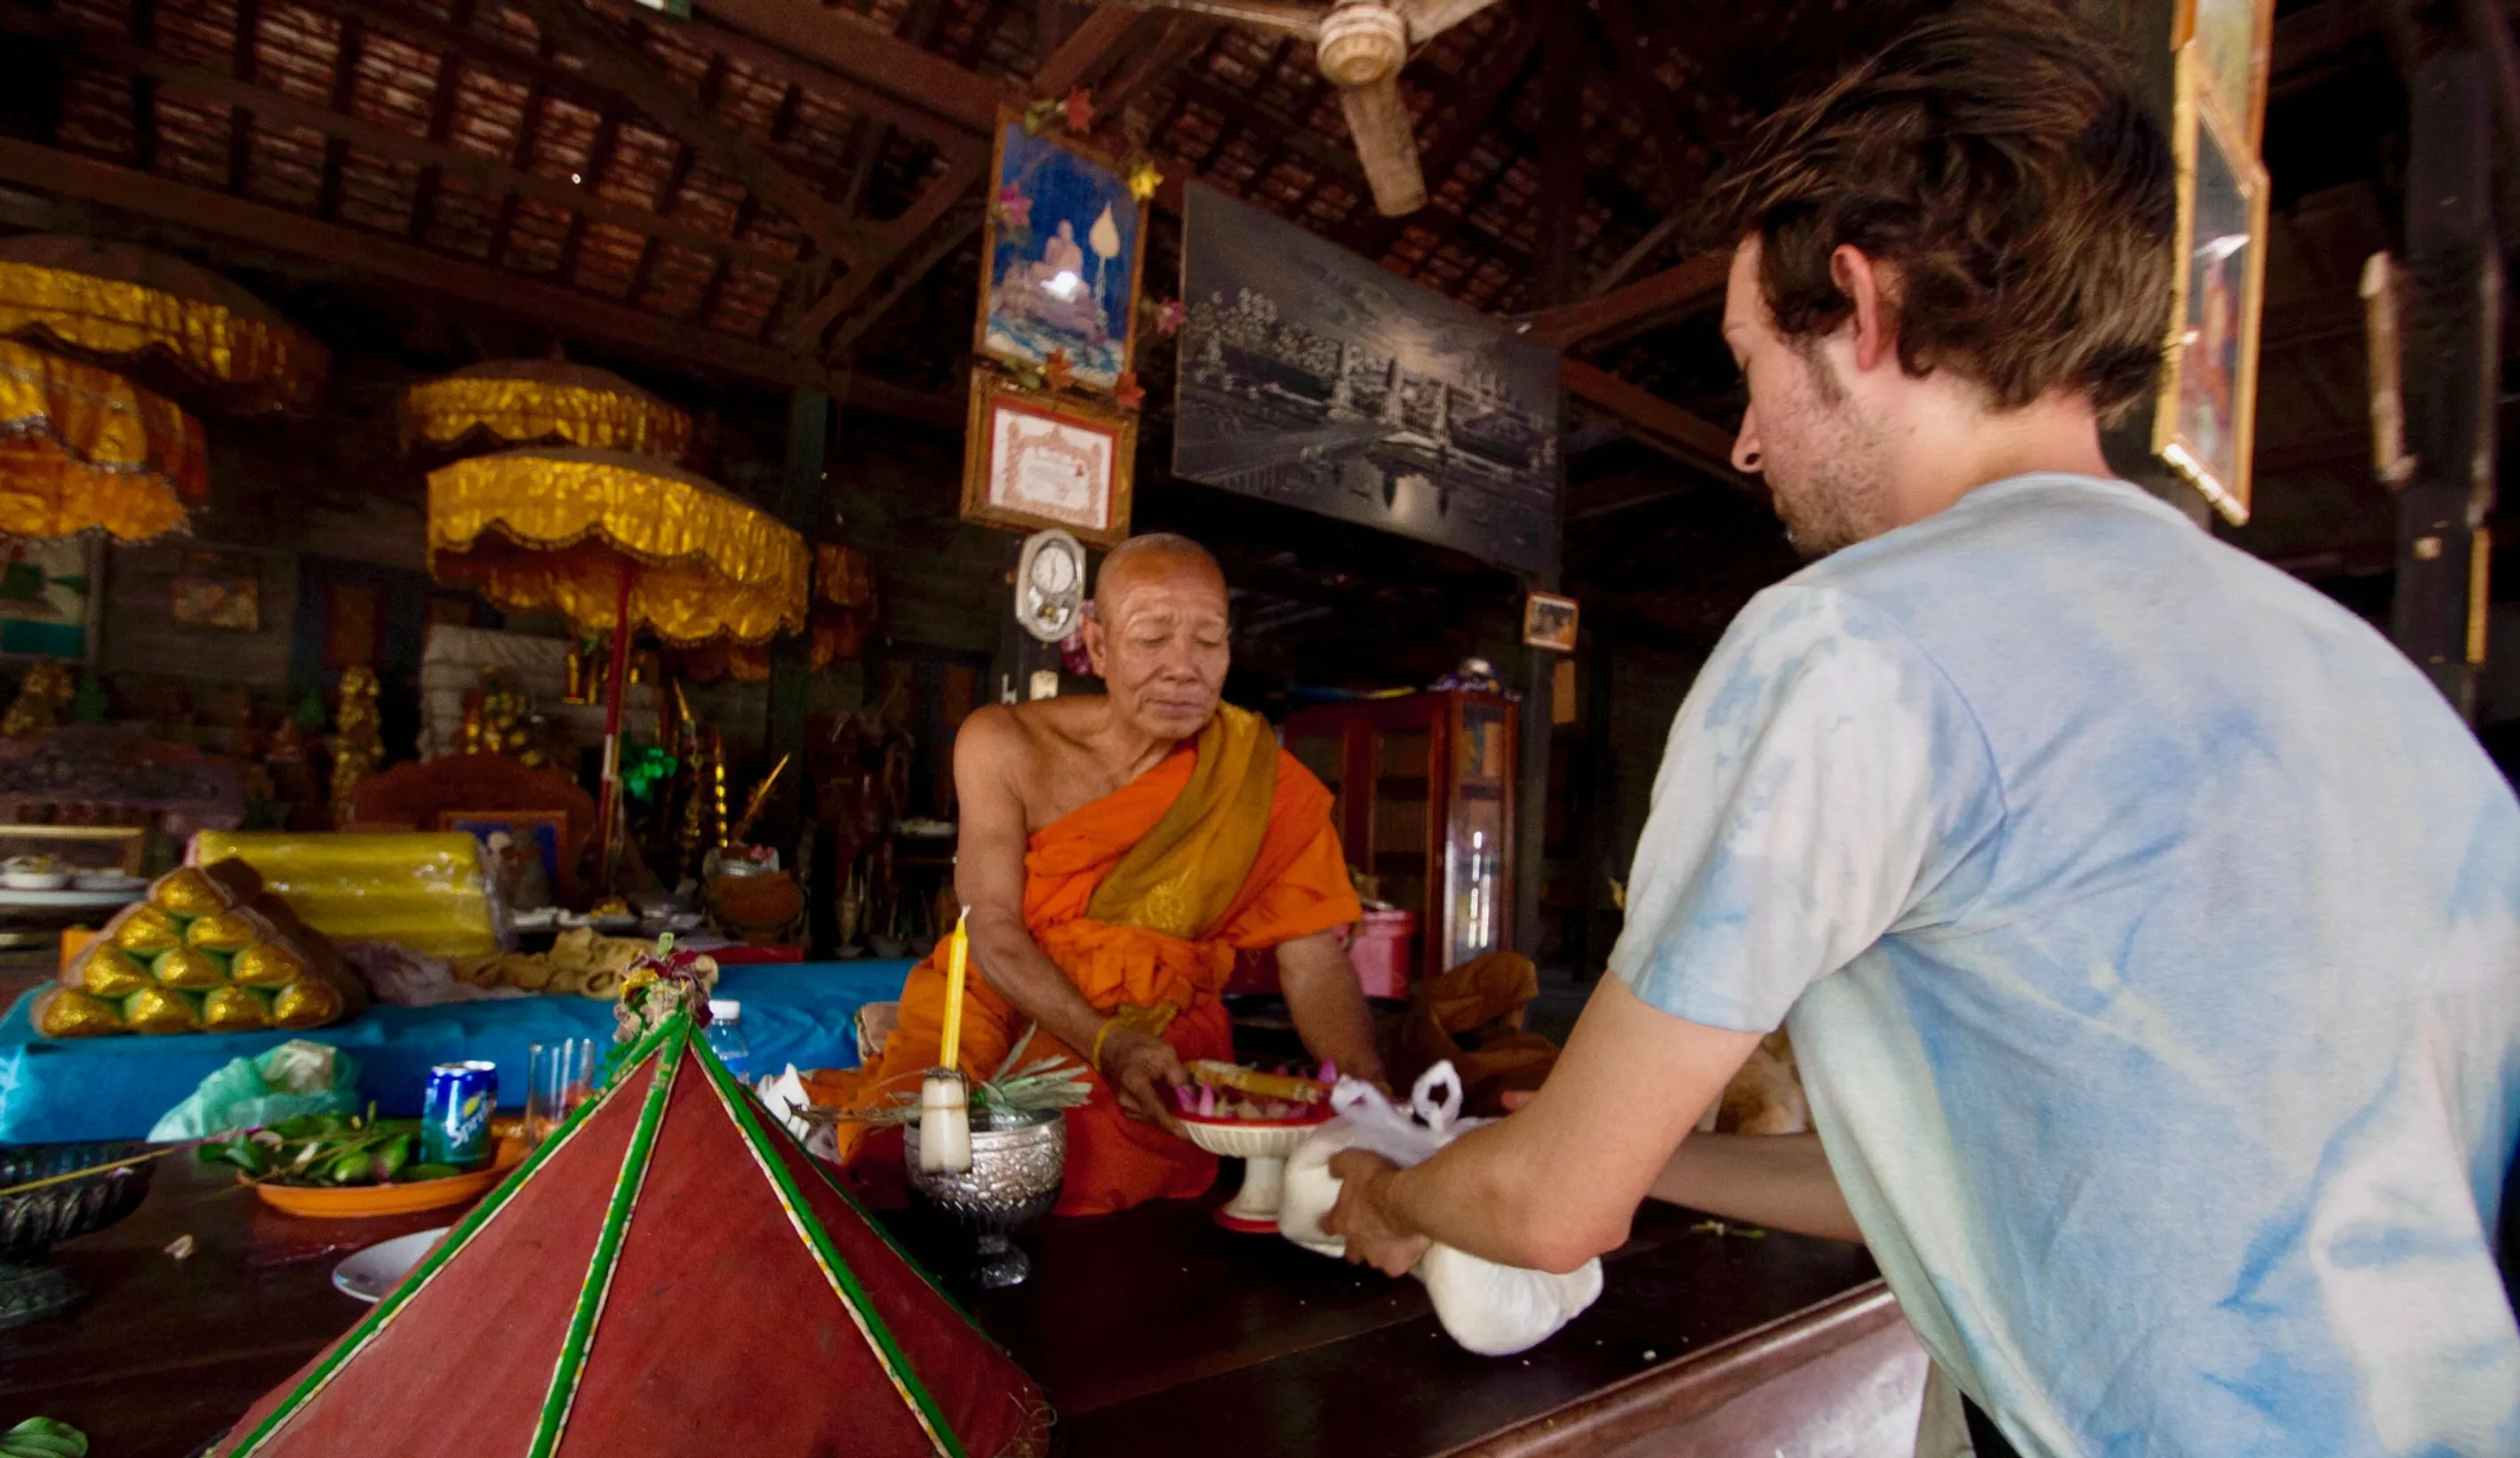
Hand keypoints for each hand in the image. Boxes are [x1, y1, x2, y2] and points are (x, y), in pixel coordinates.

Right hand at [1098, 1027, 1189, 1134]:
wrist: (1116, 1049)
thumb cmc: (1142, 1049)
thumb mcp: (1164, 1053)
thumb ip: (1177, 1073)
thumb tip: (1190, 1096)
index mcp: (1133, 1081)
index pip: (1153, 1107)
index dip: (1170, 1123)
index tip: (1186, 1134)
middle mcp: (1126, 1099)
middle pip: (1154, 1118)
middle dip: (1175, 1124)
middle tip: (1195, 1129)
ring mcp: (1125, 1106)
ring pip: (1152, 1120)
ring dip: (1170, 1122)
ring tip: (1188, 1121)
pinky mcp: (1128, 1110)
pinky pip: (1148, 1118)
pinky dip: (1162, 1118)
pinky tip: (1175, 1115)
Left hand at [1322, 1149, 1431, 1276]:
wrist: (1407, 1201)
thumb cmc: (1377, 1181)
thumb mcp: (1353, 1161)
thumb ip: (1339, 1166)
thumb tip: (1332, 1168)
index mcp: (1342, 1220)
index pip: (1328, 1226)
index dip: (1331, 1222)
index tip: (1334, 1220)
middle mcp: (1356, 1244)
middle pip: (1351, 1252)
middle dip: (1357, 1246)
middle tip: (1368, 1234)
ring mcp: (1376, 1257)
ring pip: (1375, 1260)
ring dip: (1381, 1252)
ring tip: (1394, 1240)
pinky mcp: (1396, 1265)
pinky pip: (1397, 1265)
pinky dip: (1402, 1258)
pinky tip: (1410, 1248)